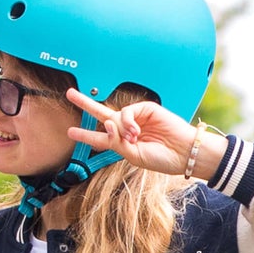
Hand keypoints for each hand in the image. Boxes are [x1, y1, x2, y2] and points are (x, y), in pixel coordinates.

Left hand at [66, 88, 228, 180]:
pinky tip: (136, 130)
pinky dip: (127, 121)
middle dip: (85, 103)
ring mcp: (136, 118)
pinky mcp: (146, 109)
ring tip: (133, 138)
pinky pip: (126, 111)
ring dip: (120, 129)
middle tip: (70, 93)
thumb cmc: (161, 158)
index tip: (70, 131)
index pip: (100, 137)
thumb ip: (116, 143)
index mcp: (123, 142)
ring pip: (114, 116)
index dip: (85, 134)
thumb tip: (107, 124)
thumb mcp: (132, 156)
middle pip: (101, 113)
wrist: (183, 153)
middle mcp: (127, 128)